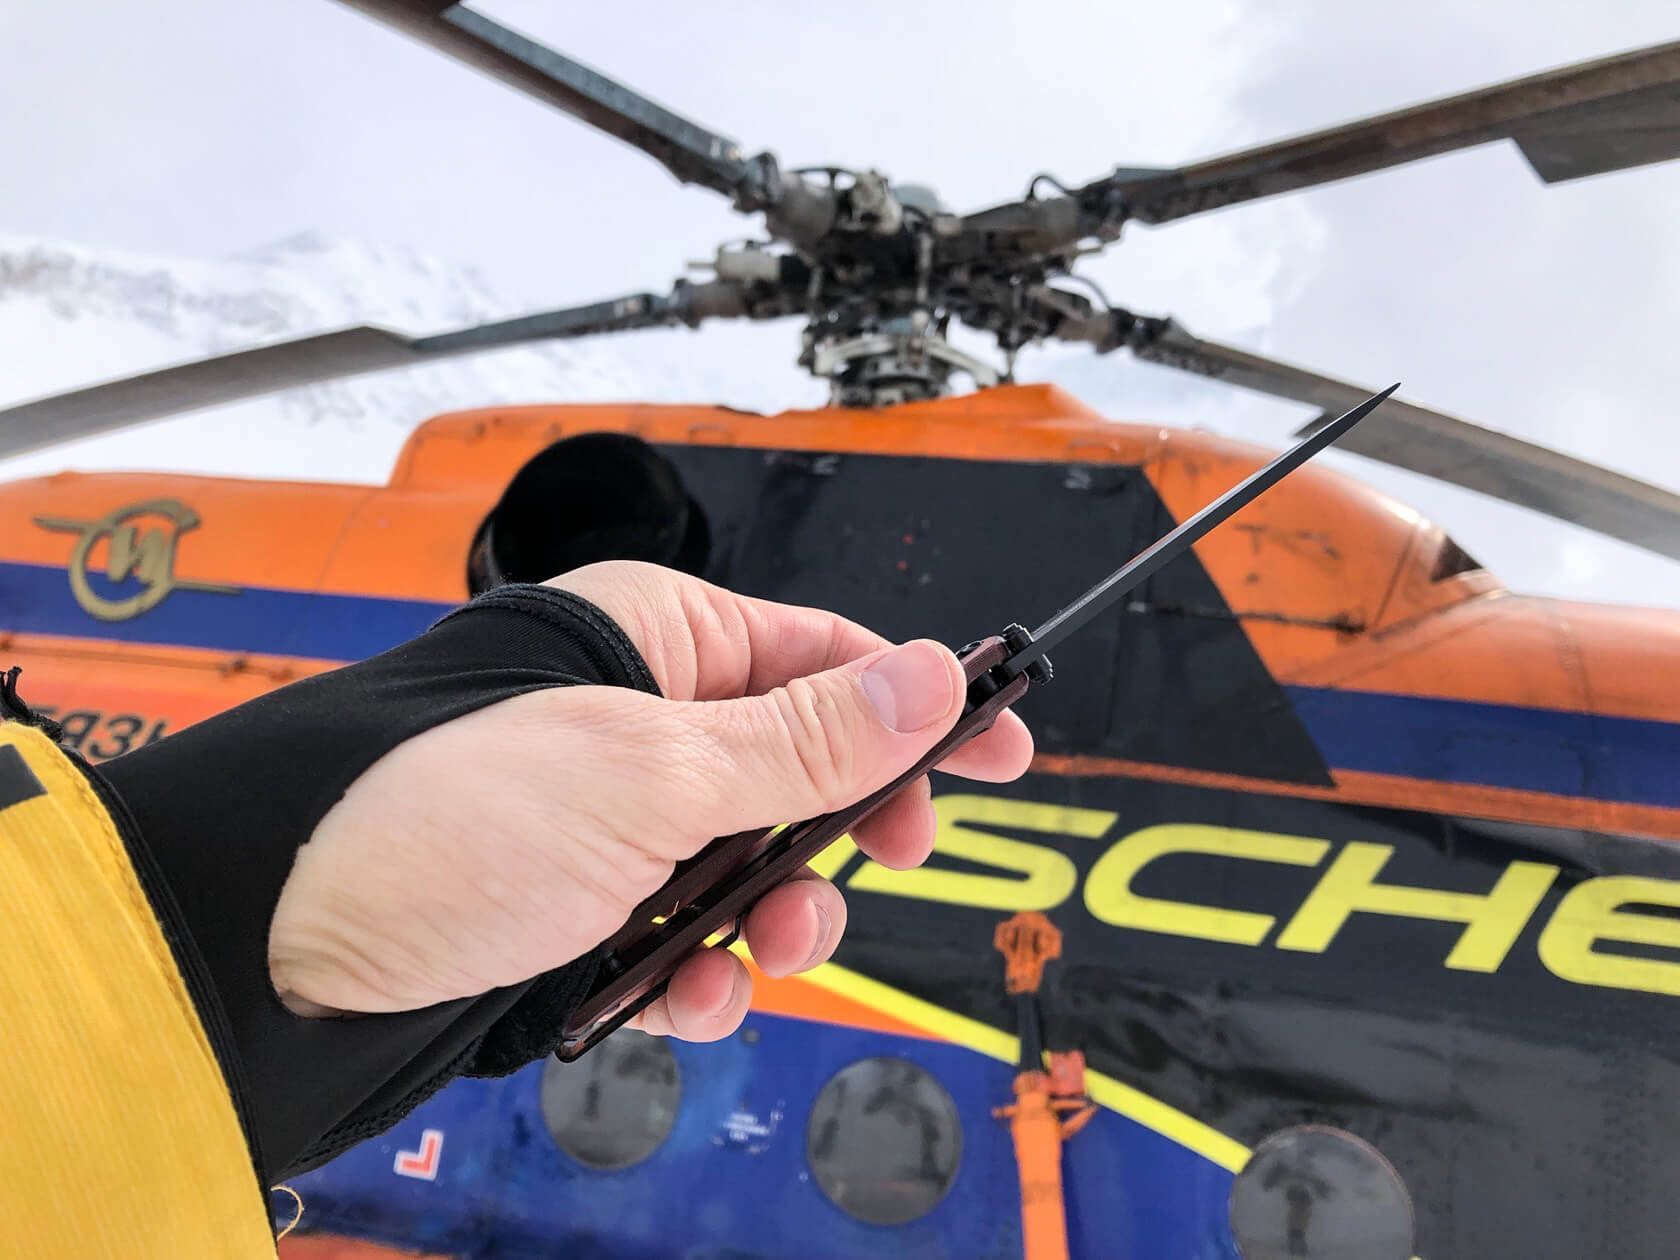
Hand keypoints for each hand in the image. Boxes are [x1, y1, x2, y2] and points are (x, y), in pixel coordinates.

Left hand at [268, 562, 1032, 1041]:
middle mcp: (638, 717)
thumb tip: (932, 679)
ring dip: (773, 918)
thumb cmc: (434, 815)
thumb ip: (806, 738)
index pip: (826, 654)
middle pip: (802, 767)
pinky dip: (700, 971)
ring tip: (755, 948)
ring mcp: (610, 815)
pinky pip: (684, 932)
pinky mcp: (580, 903)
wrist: (275, 947)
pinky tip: (686, 994)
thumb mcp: (652, 770)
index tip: (1001, 749)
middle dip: (840, 832)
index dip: (919, 703)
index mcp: (656, 637)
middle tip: (880, 861)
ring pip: (750, 864)